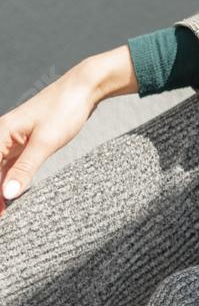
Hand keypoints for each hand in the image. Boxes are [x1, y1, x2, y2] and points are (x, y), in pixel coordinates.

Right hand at [0, 67, 102, 214]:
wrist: (83, 88)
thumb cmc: (63, 109)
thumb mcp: (46, 142)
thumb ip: (25, 169)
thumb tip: (7, 194)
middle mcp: (1, 137)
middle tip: (2, 218)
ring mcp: (12, 141)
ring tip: (3, 214)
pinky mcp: (24, 144)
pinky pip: (10, 167)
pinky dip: (9, 182)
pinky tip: (11, 198)